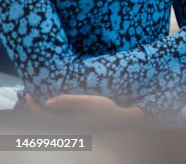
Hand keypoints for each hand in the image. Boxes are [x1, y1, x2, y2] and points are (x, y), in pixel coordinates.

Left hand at [25, 94, 143, 120]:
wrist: (120, 120)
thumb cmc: (105, 109)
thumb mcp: (87, 101)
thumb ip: (67, 101)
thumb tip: (47, 102)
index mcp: (66, 122)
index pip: (42, 116)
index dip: (33, 106)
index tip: (29, 94)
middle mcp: (66, 127)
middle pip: (44, 121)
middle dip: (35, 109)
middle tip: (32, 95)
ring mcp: (71, 127)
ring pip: (50, 121)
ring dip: (43, 111)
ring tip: (42, 98)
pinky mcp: (75, 125)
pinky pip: (58, 120)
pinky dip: (52, 113)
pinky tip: (56, 105)